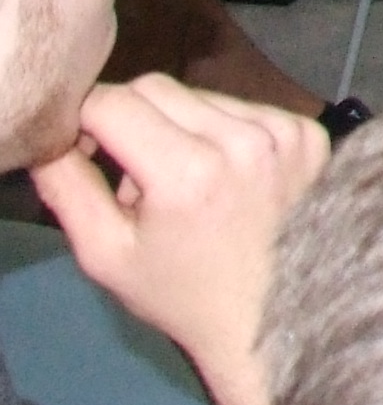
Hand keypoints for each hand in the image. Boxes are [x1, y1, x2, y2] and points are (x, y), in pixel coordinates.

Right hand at [35, 76, 325, 404]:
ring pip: (201, 95)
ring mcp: (284, 132)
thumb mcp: (105, 254)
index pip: (114, 103)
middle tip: (132, 173)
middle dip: (129, 120)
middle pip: (157, 89)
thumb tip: (49, 139)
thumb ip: (69, 190)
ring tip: (183, 183)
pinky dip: (223, 132)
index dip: (84, 119)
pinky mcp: (311, 132)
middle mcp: (242, 139)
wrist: (270, 315)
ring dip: (178, 126)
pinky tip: (226, 177)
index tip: (83, 147)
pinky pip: (245, 108)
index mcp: (187, 171)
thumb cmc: (180, 292)